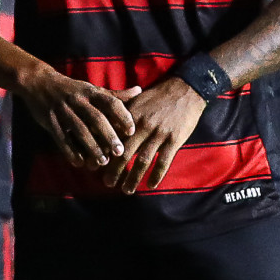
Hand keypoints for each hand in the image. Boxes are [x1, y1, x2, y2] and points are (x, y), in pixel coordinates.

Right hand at [15, 60, 135, 167]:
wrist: (39, 82)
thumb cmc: (72, 89)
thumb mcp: (93, 89)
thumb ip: (115, 95)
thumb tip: (140, 91)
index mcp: (91, 92)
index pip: (110, 102)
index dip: (122, 116)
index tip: (131, 131)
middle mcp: (78, 100)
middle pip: (96, 118)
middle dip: (108, 135)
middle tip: (120, 152)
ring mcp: (63, 111)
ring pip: (79, 130)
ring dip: (91, 147)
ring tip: (102, 161)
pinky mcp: (50, 121)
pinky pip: (61, 138)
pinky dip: (70, 151)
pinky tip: (79, 163)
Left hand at [102, 78, 206, 192]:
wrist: (185, 89)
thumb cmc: (157, 96)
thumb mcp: (135, 100)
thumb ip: (119, 114)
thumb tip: (102, 127)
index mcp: (130, 116)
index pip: (112, 138)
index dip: (102, 153)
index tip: (94, 166)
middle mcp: (143, 126)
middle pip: (124, 153)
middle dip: (114, 170)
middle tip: (107, 183)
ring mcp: (159, 134)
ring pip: (143, 161)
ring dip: (133, 178)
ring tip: (127, 190)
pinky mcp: (174, 139)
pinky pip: (164, 161)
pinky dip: (157, 175)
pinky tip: (151, 186)